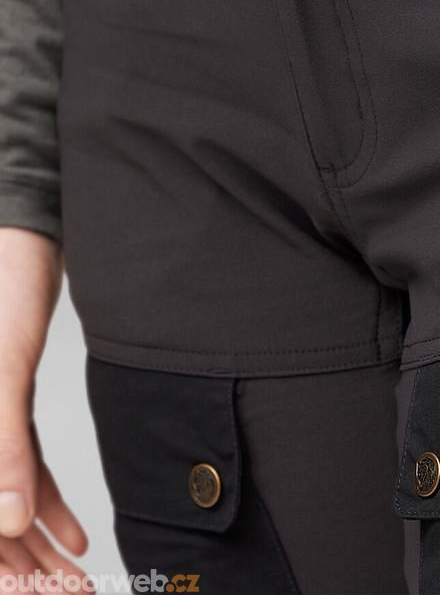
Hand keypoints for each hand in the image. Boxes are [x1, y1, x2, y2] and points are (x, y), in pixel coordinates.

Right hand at [0, 227, 87, 586]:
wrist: (21, 234)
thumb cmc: (0, 286)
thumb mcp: (0, 366)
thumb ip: (0, 446)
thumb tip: (5, 524)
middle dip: (20, 570)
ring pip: (1, 503)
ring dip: (38, 547)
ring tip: (77, 580)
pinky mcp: (2, 406)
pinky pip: (18, 469)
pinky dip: (44, 505)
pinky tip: (77, 534)